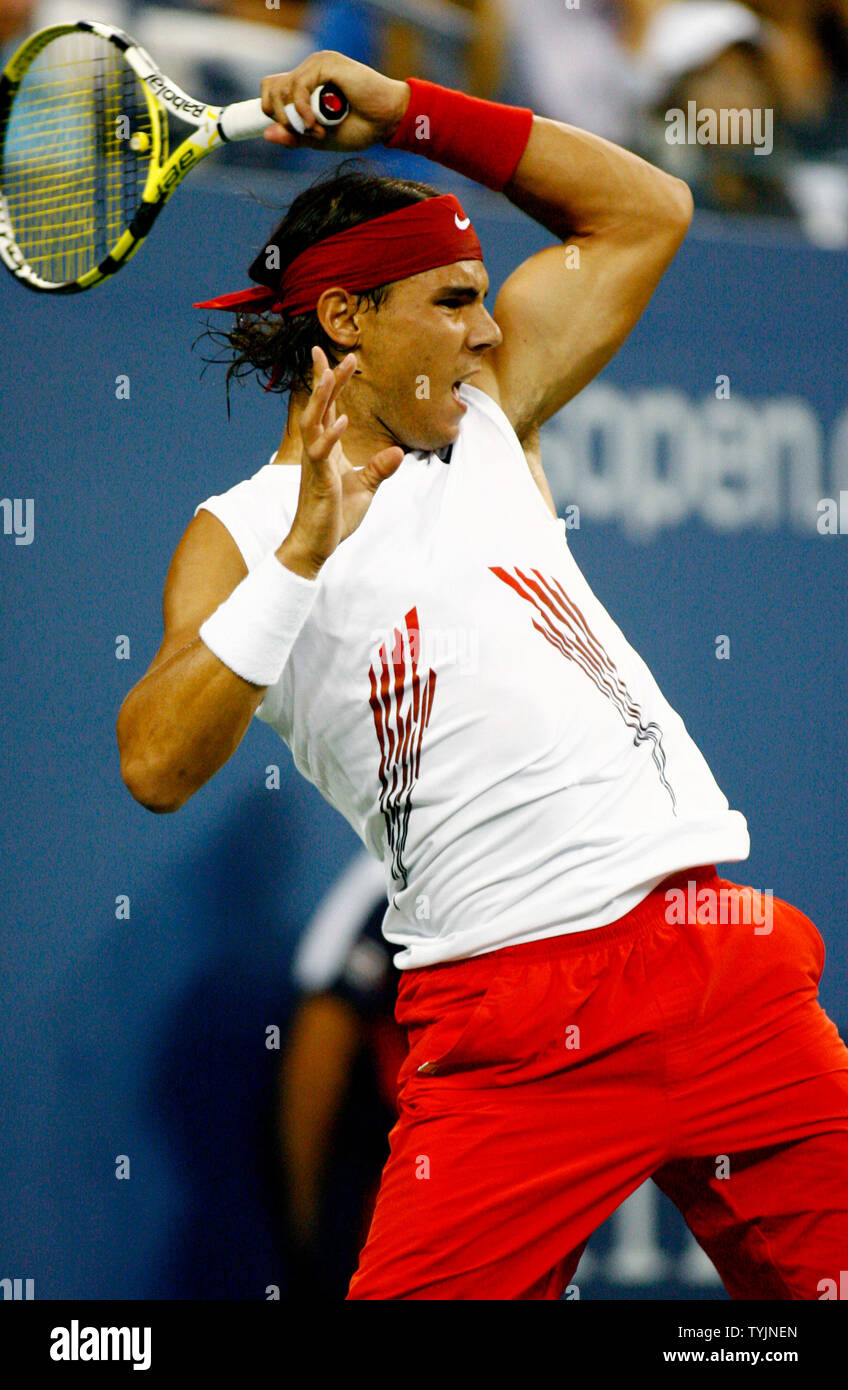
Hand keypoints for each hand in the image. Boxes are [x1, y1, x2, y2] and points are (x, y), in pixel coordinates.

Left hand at [260, 50, 409, 150]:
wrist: (388, 121)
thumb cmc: (362, 128)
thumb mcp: (321, 139)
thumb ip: (296, 137)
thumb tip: (266, 134)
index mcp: (307, 84)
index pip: (271, 89)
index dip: (272, 111)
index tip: (289, 131)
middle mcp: (309, 70)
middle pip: (271, 89)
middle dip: (282, 118)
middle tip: (307, 134)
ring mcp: (317, 64)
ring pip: (281, 89)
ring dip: (296, 118)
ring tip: (318, 131)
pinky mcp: (326, 64)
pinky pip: (298, 87)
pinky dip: (303, 110)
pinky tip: (317, 123)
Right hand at [279, 346, 404, 578]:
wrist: (316, 544)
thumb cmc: (335, 517)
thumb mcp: (365, 489)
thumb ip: (379, 469)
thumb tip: (398, 452)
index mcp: (327, 449)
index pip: (328, 410)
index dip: (329, 383)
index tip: (331, 357)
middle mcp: (317, 451)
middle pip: (319, 407)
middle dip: (325, 378)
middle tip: (331, 352)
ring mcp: (315, 464)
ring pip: (313, 422)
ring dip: (322, 397)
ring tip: (330, 374)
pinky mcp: (319, 480)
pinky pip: (321, 452)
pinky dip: (330, 435)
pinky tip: (341, 420)